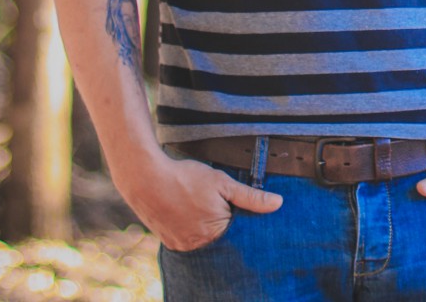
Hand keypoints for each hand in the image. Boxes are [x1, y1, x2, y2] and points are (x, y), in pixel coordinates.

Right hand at [126, 152, 282, 251]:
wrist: (147, 180)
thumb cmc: (187, 178)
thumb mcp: (223, 182)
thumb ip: (251, 196)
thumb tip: (278, 204)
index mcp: (216, 233)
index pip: (234, 227)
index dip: (233, 212)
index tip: (226, 200)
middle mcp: (198, 245)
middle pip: (218, 233)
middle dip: (218, 218)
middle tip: (205, 199)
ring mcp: (182, 245)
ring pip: (202, 235)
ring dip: (201, 222)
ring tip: (193, 202)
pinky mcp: (169, 243)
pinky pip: (186, 237)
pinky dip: (187, 226)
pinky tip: (183, 210)